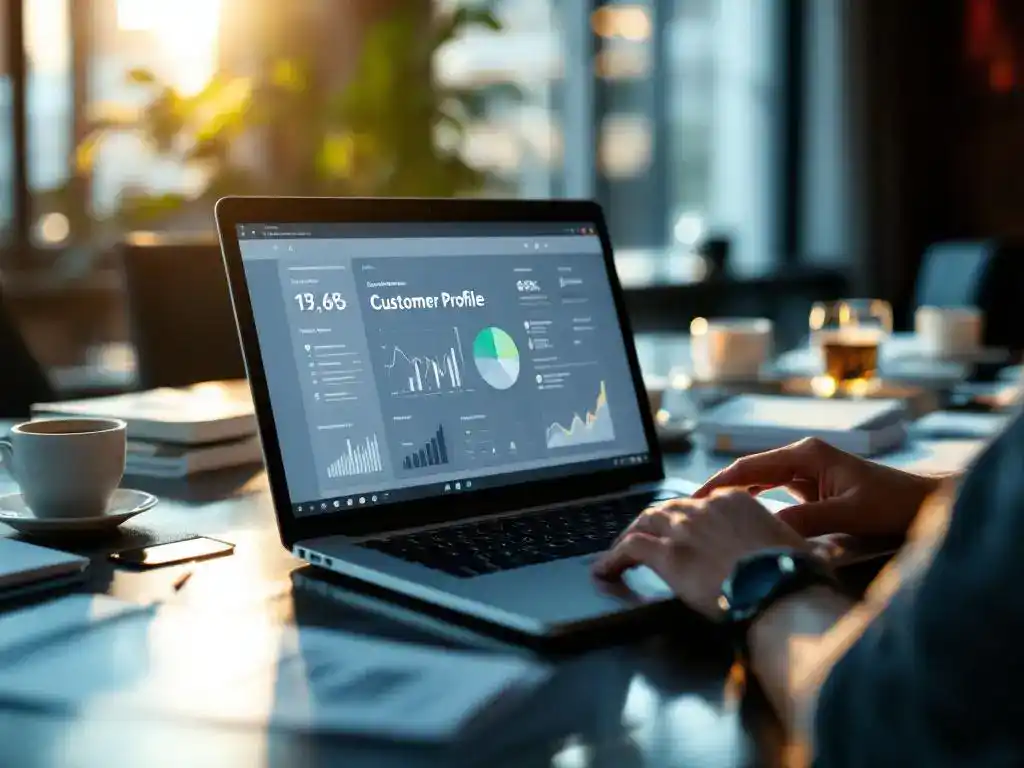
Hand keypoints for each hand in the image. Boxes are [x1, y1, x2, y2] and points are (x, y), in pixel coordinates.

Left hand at [592, 491, 810, 618]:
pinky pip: (629, 549)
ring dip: (628, 538)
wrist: (782, 591)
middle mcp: (704, 508)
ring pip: (642, 523)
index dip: (680, 516)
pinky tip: (604, 570)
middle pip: (664, 509)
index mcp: (734, 502)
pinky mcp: (668, 555)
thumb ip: (795, 547)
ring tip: (618, 554)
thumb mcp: (798, 550)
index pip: (696, 502)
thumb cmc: (794, 576)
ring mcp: (683, 529)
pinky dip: (612, 558)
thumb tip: (817, 555)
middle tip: (639, 540)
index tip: (675, 528)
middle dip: (649, 525)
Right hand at [693, 437, 942, 537]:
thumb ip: (807, 520)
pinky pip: (772, 494)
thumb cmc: (893, 504)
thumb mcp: (849, 514)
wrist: (924, 504)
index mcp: (806, 454)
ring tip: (706, 519)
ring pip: (757, 483)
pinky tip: (740, 521)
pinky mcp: (811, 488)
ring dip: (734, 498)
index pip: (748, 466)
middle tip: (689, 514)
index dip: (717, 483)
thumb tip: (766, 530)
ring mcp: (805, 472)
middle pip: (747, 472)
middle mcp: (801, 457)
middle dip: (718, 491)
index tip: (692, 501)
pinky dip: (754, 505)